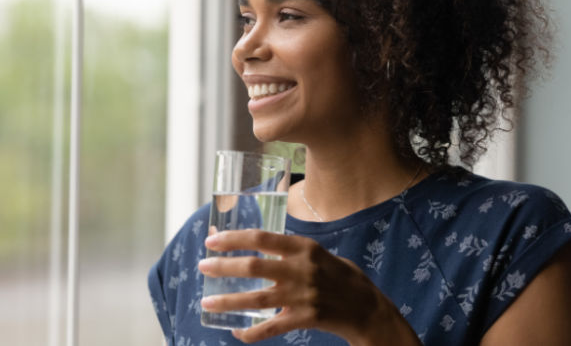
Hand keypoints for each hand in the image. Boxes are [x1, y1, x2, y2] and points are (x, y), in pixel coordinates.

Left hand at [198, 229, 420, 344]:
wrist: (367, 307)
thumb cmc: (341, 276)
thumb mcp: (320, 253)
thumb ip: (292, 251)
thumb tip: (258, 245)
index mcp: (304, 247)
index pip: (262, 238)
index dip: (234, 239)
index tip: (212, 240)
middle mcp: (301, 268)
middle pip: (254, 265)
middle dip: (224, 266)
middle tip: (203, 267)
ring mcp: (303, 294)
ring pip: (256, 297)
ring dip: (228, 300)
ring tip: (206, 302)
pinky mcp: (305, 318)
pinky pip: (271, 327)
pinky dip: (250, 332)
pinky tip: (235, 331)